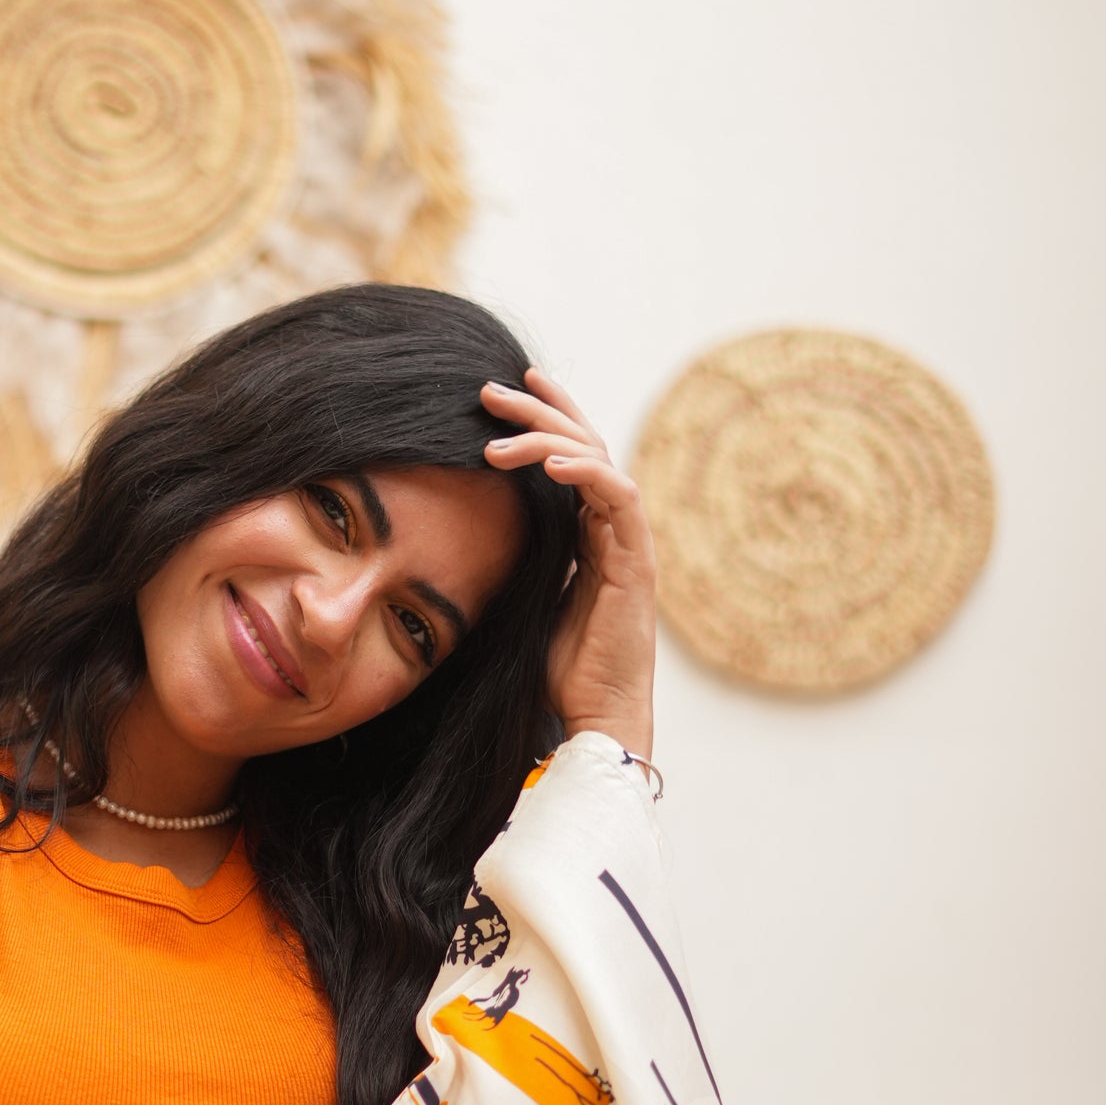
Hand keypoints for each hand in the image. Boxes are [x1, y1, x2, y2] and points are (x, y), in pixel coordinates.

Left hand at [481, 370, 657, 756]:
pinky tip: (553, 464)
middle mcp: (613, 529)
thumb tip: (468, 531)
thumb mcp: (523, 597)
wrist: (596, 717)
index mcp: (588, 532)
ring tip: (497, 440)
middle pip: (585, 445)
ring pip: (599, 461)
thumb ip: (514, 558)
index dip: (546, 416)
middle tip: (492, 389)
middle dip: (541, 410)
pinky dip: (589, 473)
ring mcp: (628, 543)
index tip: (507, 387)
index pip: (571, 455)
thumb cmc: (559, 670)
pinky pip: (620, 499)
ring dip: (549, 440)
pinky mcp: (637, 563)